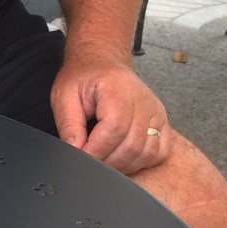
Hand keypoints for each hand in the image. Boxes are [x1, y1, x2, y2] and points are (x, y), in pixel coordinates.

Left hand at [50, 54, 167, 175]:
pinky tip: (123, 157)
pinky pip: (160, 152)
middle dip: (107, 161)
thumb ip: (68, 123)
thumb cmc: (84, 78)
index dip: (97, 150)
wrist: (102, 63)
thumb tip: (74, 149)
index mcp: (117, 88)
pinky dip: (141, 161)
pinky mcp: (162, 121)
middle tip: (89, 161)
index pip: (114, 128)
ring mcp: (155, 111)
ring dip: (123, 164)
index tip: (81, 157)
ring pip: (146, 152)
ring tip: (103, 159)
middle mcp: (143, 99)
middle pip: (131, 145)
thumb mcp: (64, 95)